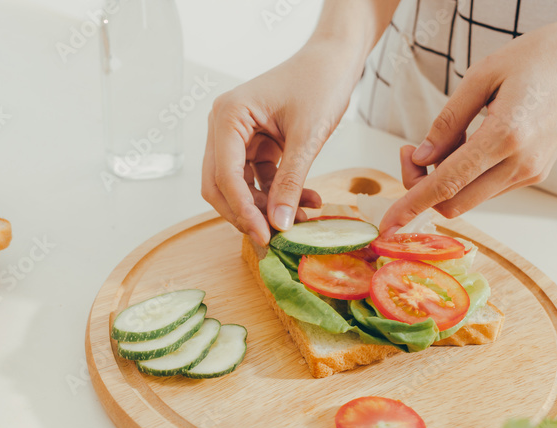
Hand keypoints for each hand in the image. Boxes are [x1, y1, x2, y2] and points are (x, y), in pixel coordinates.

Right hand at [202, 39, 362, 244]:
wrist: (335, 60)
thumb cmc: (321, 82)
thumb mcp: (308, 135)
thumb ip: (291, 181)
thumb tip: (279, 223)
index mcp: (228, 116)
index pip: (225, 175)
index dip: (243, 210)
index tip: (266, 236)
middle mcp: (224, 127)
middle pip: (220, 186)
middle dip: (246, 214)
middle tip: (272, 239)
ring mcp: (237, 137)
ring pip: (239, 187)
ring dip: (265, 207)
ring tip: (300, 217)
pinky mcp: (254, 145)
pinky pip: (258, 180)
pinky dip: (278, 194)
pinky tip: (306, 202)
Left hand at [379, 16, 556, 233]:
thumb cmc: (540, 56)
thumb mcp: (482, 75)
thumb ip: (447, 122)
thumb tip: (420, 159)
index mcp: (506, 135)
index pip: (447, 183)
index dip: (411, 205)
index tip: (386, 224)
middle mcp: (521, 163)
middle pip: (454, 203)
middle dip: (422, 190)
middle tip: (410, 152)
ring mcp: (532, 172)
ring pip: (470, 199)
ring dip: (444, 183)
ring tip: (443, 140)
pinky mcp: (536, 173)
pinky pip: (488, 188)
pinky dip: (466, 177)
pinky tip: (467, 145)